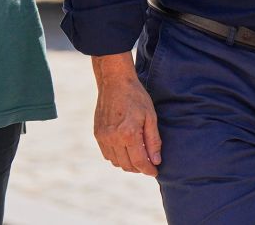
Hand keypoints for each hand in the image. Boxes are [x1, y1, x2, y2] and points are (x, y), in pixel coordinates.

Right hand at [91, 53, 162, 175]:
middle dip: (139, 168)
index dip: (149, 170)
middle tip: (149, 164)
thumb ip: (153, 141)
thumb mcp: (150, 116)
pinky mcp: (97, 134)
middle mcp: (113, 138)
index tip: (155, 172)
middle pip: (127, 165)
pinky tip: (126, 150)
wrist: (115, 82)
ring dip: (128, 164)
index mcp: (128, 134)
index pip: (139, 162)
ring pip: (116, 162)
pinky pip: (107, 154)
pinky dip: (117, 157)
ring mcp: (103, 137)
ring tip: (138, 157)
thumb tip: (157, 161)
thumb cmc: (136, 97)